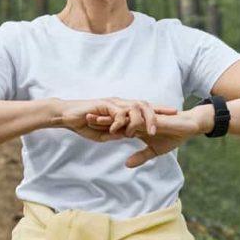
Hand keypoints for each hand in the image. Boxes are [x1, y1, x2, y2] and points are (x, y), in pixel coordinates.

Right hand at [58, 98, 176, 141]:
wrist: (66, 116)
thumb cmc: (83, 124)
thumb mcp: (103, 133)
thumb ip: (115, 133)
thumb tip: (125, 137)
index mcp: (121, 109)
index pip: (143, 108)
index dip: (158, 111)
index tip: (174, 115)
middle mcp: (119, 103)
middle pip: (144, 104)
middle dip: (159, 111)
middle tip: (171, 119)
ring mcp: (112, 103)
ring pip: (135, 107)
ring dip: (144, 119)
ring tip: (152, 131)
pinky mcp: (103, 105)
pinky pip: (119, 112)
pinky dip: (124, 121)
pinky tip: (127, 130)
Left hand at [88, 106, 208, 167]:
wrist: (188, 128)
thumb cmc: (173, 137)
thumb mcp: (154, 151)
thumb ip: (140, 157)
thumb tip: (126, 165)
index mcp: (136, 126)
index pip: (115, 126)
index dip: (102, 127)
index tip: (86, 129)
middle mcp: (137, 120)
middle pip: (114, 119)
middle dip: (98, 120)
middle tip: (81, 120)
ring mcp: (144, 118)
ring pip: (121, 117)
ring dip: (106, 119)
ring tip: (92, 120)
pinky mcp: (152, 119)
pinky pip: (137, 120)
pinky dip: (126, 124)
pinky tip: (116, 127)